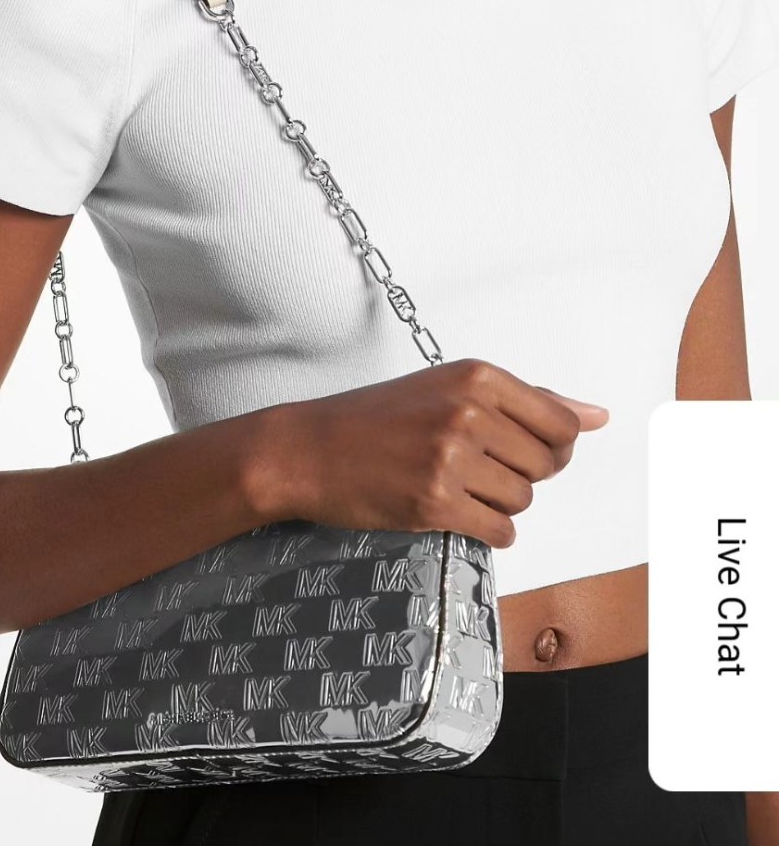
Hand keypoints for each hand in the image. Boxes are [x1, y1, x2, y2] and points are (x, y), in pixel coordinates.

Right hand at [253, 357, 608, 548]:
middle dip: (521, 475)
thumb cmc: (375, 419)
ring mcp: (450, 458)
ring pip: (524, 500)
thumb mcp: (449, 388)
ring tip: (457, 486)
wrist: (309, 449)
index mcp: (477, 376)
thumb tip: (597, 415)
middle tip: (477, 468)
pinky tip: (453, 510)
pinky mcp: (434, 502)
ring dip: (499, 503)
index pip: (563, 423)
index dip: (552, 446)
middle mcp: (468, 412)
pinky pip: (500, 530)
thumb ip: (527, 400)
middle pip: (547, 465)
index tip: (521, 450)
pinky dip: (486, 528)